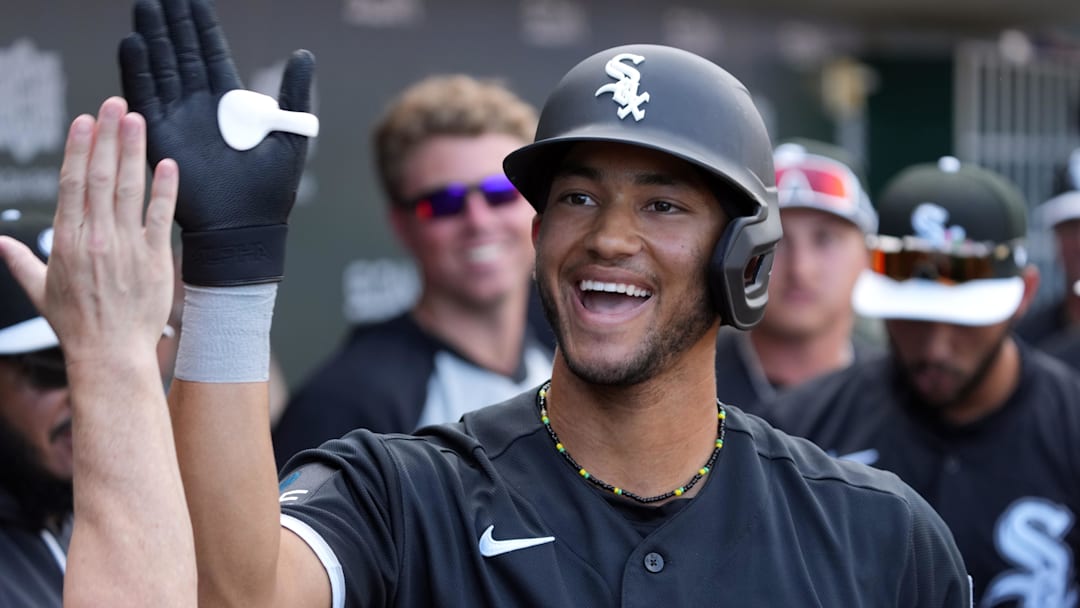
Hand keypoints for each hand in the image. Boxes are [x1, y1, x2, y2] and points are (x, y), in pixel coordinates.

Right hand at [0, 97, 176, 362]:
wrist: (110, 354)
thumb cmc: (76, 324)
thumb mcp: (41, 291)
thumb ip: (20, 260)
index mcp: (67, 240)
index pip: (73, 183)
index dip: (79, 149)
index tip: (85, 121)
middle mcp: (96, 237)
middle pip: (101, 177)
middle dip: (108, 137)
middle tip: (115, 103)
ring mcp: (126, 246)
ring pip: (129, 189)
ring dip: (134, 152)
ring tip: (138, 120)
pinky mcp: (155, 259)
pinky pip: (159, 217)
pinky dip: (164, 190)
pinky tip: (169, 164)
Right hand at [118, 0, 314, 285]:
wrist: (245, 228)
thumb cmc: (270, 191)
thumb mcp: (288, 136)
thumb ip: (292, 94)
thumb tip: (304, 54)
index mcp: (231, 105)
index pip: (211, 54)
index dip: (201, 26)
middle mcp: (201, 107)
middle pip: (182, 53)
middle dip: (172, 22)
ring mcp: (178, 118)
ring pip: (161, 67)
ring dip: (152, 37)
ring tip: (144, 5)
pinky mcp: (160, 135)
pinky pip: (146, 97)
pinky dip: (137, 70)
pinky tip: (133, 43)